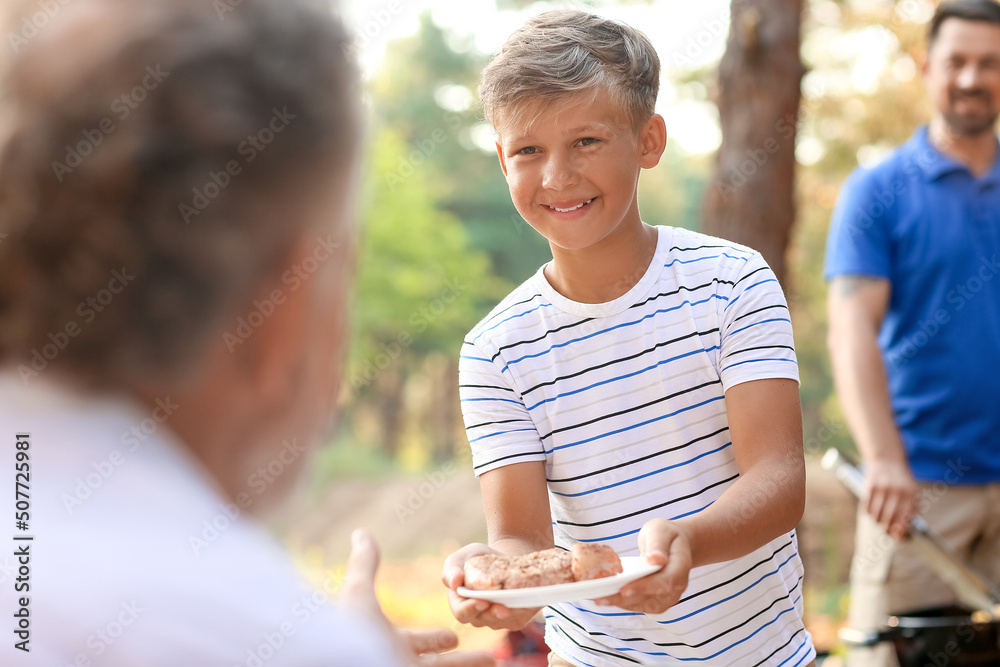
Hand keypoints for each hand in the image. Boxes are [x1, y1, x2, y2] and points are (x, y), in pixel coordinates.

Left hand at [342, 530, 494, 665]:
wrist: (348, 665)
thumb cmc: (353, 634)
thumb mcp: (359, 595)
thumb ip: (364, 566)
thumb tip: (361, 532)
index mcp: (389, 644)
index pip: (418, 642)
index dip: (436, 640)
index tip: (452, 638)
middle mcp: (400, 662)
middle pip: (438, 665)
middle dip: (463, 661)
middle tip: (487, 657)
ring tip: (495, 664)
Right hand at [441, 543, 539, 630]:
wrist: (503, 557)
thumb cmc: (477, 557)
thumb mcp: (462, 556)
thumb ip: (452, 568)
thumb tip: (454, 582)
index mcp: (460, 603)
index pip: (461, 613)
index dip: (470, 609)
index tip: (482, 601)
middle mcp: (476, 615)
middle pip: (483, 620)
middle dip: (493, 614)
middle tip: (503, 608)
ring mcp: (495, 619)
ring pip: (501, 621)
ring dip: (510, 614)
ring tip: (517, 602)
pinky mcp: (513, 618)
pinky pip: (517, 619)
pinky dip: (522, 610)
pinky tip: (528, 600)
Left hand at [594, 519, 691, 613]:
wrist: (673, 546)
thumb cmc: (665, 536)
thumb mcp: (660, 530)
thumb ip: (658, 544)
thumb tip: (656, 559)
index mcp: (680, 567)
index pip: (665, 581)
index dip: (645, 587)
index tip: (624, 589)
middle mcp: (677, 586)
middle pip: (651, 598)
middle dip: (625, 599)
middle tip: (601, 598)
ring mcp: (667, 596)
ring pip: (643, 605)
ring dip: (621, 604)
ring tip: (599, 599)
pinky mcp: (656, 601)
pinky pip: (639, 605)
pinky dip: (622, 603)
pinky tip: (606, 598)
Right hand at [863, 459, 918, 539]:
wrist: (887, 459)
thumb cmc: (901, 480)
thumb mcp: (912, 490)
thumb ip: (912, 508)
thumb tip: (906, 529)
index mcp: (910, 493)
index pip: (905, 518)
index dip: (900, 530)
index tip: (897, 538)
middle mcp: (897, 491)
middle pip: (890, 518)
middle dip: (887, 529)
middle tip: (886, 533)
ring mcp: (882, 488)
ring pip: (877, 514)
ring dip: (877, 522)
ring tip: (879, 523)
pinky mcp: (870, 486)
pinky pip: (867, 506)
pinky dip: (868, 513)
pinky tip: (871, 514)